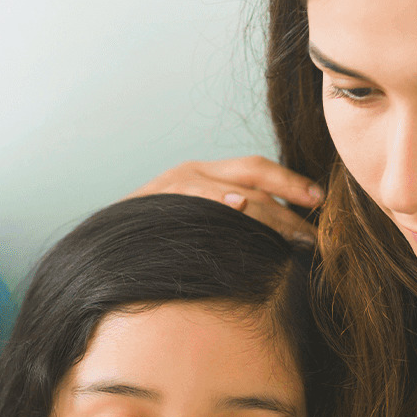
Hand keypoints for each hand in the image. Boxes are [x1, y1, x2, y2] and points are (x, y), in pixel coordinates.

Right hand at [130, 156, 322, 245]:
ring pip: (234, 191)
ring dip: (271, 214)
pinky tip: (241, 207)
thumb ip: (224, 221)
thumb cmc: (150, 242)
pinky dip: (222, 203)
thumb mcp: (190, 223)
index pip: (257, 169)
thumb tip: (274, 238)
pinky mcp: (158, 202)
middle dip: (292, 196)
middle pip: (254, 174)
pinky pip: (198, 201)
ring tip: (298, 235)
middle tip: (319, 226)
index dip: (291, 182)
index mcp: (204, 174)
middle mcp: (192, 173)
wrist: (97, 247)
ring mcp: (175, 187)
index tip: (319, 201)